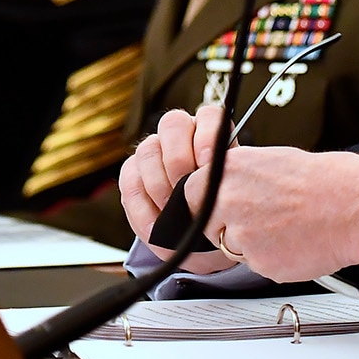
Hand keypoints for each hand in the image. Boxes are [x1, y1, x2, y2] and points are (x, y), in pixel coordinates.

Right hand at [120, 104, 235, 274]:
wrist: (202, 241)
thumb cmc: (220, 216)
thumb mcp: (229, 203)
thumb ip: (221, 188)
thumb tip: (210, 189)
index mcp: (211, 134)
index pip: (209, 116)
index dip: (207, 135)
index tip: (208, 163)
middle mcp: (180, 136)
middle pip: (172, 124)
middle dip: (178, 157)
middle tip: (186, 188)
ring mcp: (153, 151)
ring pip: (148, 150)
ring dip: (159, 184)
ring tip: (171, 212)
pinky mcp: (131, 174)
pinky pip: (129, 182)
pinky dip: (142, 209)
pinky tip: (154, 228)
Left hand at [184, 147, 358, 283]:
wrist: (358, 207)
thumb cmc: (328, 181)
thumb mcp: (274, 160)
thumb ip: (241, 176)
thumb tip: (227, 186)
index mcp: (230, 170)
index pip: (190, 193)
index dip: (207, 203)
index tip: (219, 207)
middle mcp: (229, 201)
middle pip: (207, 224)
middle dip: (228, 226)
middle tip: (263, 218)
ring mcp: (243, 235)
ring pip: (233, 247)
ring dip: (253, 244)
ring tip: (287, 228)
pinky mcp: (260, 263)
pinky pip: (257, 264)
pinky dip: (273, 259)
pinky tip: (296, 242)